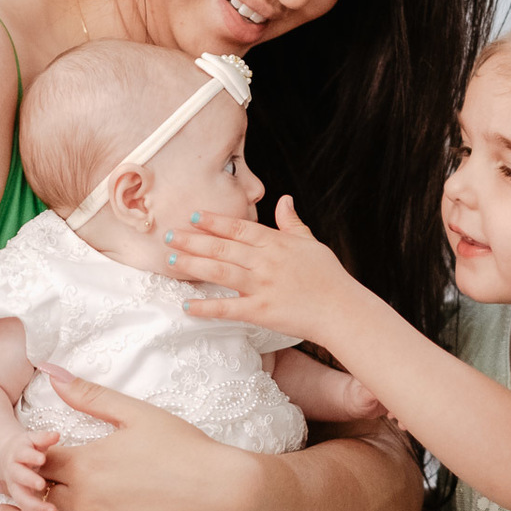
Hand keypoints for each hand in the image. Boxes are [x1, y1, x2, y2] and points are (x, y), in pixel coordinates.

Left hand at [0, 372, 257, 510]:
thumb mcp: (136, 413)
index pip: (39, 460)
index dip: (26, 454)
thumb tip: (49, 370)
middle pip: (32, 494)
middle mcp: (82, 503)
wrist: (224, 495)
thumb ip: (88, 395)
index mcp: (86, 464)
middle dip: (14, 484)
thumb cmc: (185, 450)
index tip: (22, 450)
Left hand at [162, 197, 354, 343]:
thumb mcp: (311, 243)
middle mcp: (265, 261)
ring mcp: (262, 286)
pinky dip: (206, 306)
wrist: (342, 309)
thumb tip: (283, 199)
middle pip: (221, 247)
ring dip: (192, 265)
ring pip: (219, 272)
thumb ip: (292, 222)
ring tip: (170, 261)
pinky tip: (187, 304)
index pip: (238, 228)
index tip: (193, 215)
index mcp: (276, 243)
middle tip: (168, 235)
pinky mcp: (261, 311)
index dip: (214, 221)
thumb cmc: (329, 276)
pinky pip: (228, 308)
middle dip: (192, 240)